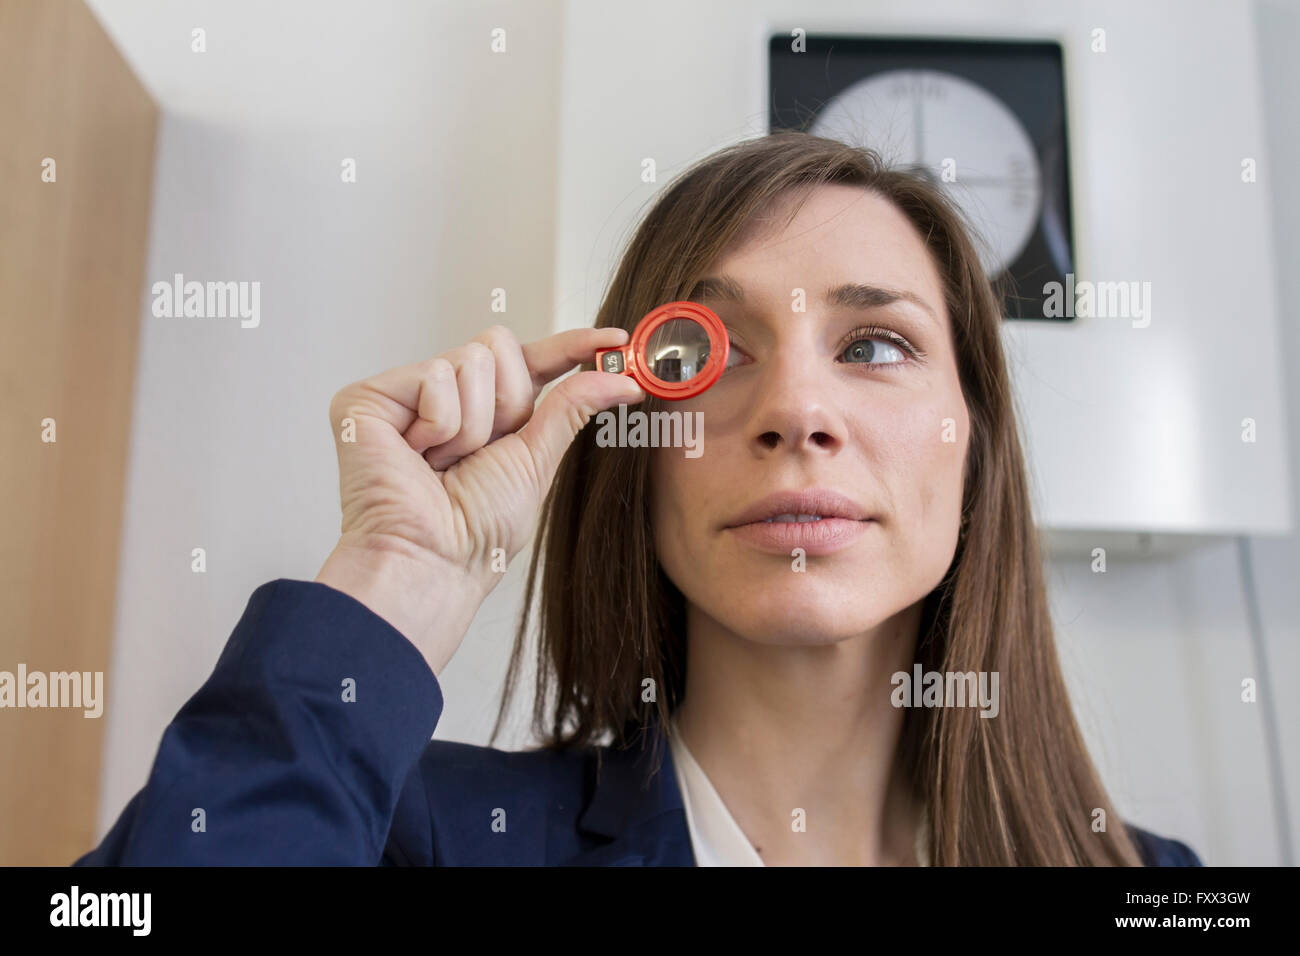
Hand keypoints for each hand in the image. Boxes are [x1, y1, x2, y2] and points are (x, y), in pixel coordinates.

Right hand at [316, 324, 643, 673]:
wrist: (435, 559)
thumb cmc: (478, 533)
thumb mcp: (537, 460)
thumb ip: (573, 407)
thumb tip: (621, 379)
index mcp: (489, 414)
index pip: (531, 361)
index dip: (570, 346)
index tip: (614, 338)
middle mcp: (447, 398)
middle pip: (498, 346)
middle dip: (506, 403)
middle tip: (479, 453)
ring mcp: (405, 395)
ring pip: (470, 359)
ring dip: (472, 425)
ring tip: (442, 463)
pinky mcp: (369, 397)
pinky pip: (433, 375)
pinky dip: (439, 424)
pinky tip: (417, 456)